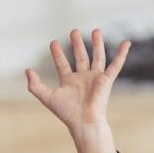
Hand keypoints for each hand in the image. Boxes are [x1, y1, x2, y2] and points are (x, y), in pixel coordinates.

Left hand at [25, 29, 129, 152]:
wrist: (84, 122)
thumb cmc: (67, 113)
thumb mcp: (47, 98)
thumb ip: (35, 85)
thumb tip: (27, 70)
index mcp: (69, 81)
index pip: (62, 63)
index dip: (58, 53)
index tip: (53, 42)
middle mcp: (83, 78)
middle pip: (81, 57)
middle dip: (77, 44)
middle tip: (74, 31)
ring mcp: (95, 78)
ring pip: (97, 57)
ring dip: (97, 43)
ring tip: (95, 30)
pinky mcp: (106, 80)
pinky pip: (116, 65)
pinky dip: (122, 54)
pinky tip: (126, 43)